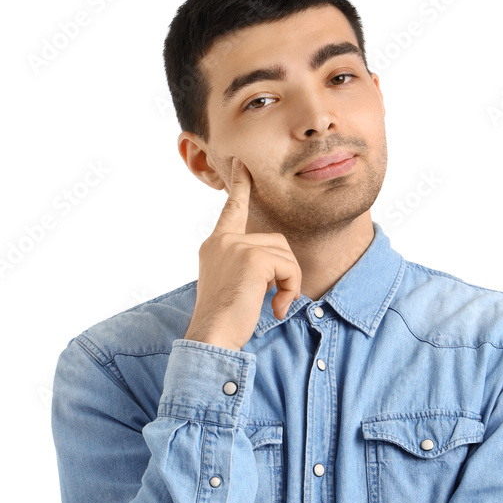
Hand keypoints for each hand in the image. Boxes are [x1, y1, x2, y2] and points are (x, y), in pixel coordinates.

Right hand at [183, 156, 302, 349]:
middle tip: (276, 299)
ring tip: (274, 305)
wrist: (212, 336)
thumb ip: (247, 266)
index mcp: (215, 245)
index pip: (231, 210)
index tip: (242, 165)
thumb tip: (276, 265)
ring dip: (289, 283)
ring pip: (285, 253)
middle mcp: (223, 241)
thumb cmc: (224, 321)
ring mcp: (236, 246)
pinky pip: (288, 267)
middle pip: (275, 240)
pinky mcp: (252, 258)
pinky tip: (276, 308)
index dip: (239, 188)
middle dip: (285, 271)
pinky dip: (290, 289)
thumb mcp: (232, 285)